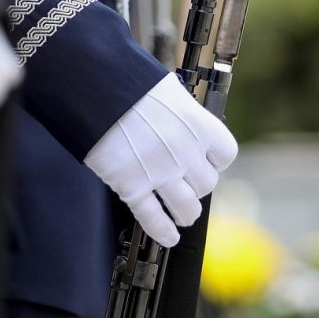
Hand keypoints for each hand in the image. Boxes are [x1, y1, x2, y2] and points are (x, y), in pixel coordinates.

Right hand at [84, 73, 237, 246]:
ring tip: (181, 212)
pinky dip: (163, 232)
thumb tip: (176, 116)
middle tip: (185, 182)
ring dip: (185, 212)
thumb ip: (177, 111)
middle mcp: (185, 152)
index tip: (205, 160)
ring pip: (188, 209)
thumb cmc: (126, 81)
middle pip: (207, 185)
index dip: (214, 160)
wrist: (94, 87)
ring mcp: (160, 173)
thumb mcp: (165, 89)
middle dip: (197, 185)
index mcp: (197, 125)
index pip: (224, 154)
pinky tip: (167, 236)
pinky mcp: (133, 187)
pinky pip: (154, 219)